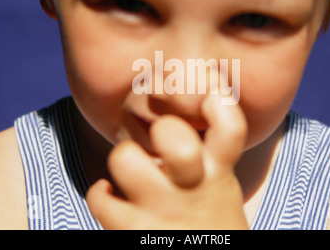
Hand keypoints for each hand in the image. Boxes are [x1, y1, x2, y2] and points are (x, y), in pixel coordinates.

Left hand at [86, 94, 248, 228]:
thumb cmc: (211, 220)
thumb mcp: (220, 184)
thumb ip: (209, 154)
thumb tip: (194, 104)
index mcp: (219, 171)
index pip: (230, 127)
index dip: (219, 104)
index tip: (209, 96)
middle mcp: (193, 185)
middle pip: (171, 134)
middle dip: (161, 128)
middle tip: (159, 137)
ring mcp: (163, 209)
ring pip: (125, 159)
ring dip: (123, 156)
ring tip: (130, 165)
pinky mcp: (137, 232)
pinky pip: (101, 201)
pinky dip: (99, 193)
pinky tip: (108, 194)